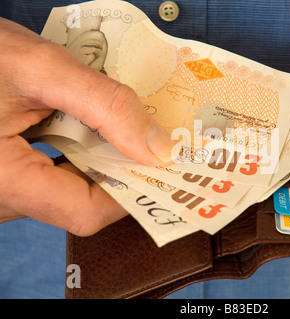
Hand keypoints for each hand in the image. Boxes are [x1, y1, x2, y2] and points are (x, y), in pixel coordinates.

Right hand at [0, 18, 172, 234]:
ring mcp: (6, 192)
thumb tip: (159, 149)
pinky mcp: (10, 179)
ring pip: (72, 191)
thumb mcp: (41, 68)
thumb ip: (106, 107)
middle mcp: (2, 198)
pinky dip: (81, 156)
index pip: (86, 212)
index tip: (154, 161)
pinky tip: (86, 130)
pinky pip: (57, 179)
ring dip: (101, 160)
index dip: (129, 189)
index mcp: (2, 179)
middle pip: (84, 202)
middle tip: (142, 138)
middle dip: (118, 169)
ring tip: (112, 128)